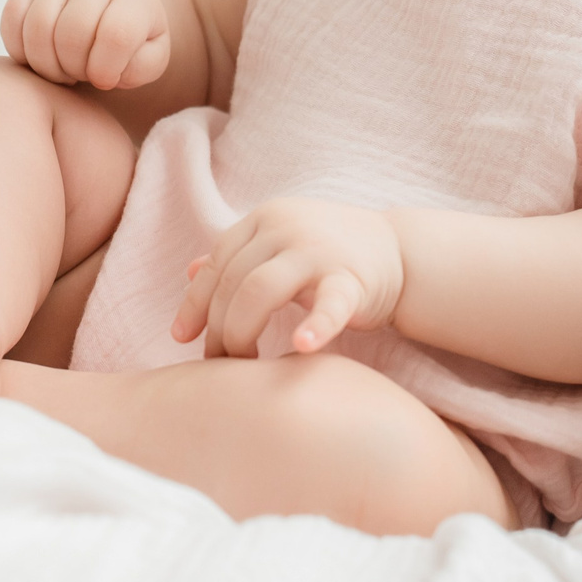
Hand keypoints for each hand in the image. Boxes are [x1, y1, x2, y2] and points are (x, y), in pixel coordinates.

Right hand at [1, 0, 171, 89]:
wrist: (112, 14)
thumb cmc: (133, 45)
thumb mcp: (150, 60)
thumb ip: (140, 68)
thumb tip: (105, 72)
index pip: (116, 35)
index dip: (106, 69)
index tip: (106, 80)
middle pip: (71, 34)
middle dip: (74, 69)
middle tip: (81, 76)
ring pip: (37, 29)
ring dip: (47, 66)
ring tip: (63, 71)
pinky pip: (11, 20)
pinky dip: (20, 51)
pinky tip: (42, 59)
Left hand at [173, 198, 403, 357]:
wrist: (399, 251)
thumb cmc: (330, 253)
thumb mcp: (280, 244)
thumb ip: (239, 256)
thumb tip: (189, 270)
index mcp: (266, 218)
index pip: (218, 262)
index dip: (195, 302)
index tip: (181, 338)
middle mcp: (287, 227)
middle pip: (233, 281)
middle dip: (219, 327)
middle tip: (219, 363)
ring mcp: (319, 250)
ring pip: (260, 290)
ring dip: (242, 332)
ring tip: (246, 364)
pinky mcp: (352, 278)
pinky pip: (328, 304)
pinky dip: (313, 327)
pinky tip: (301, 348)